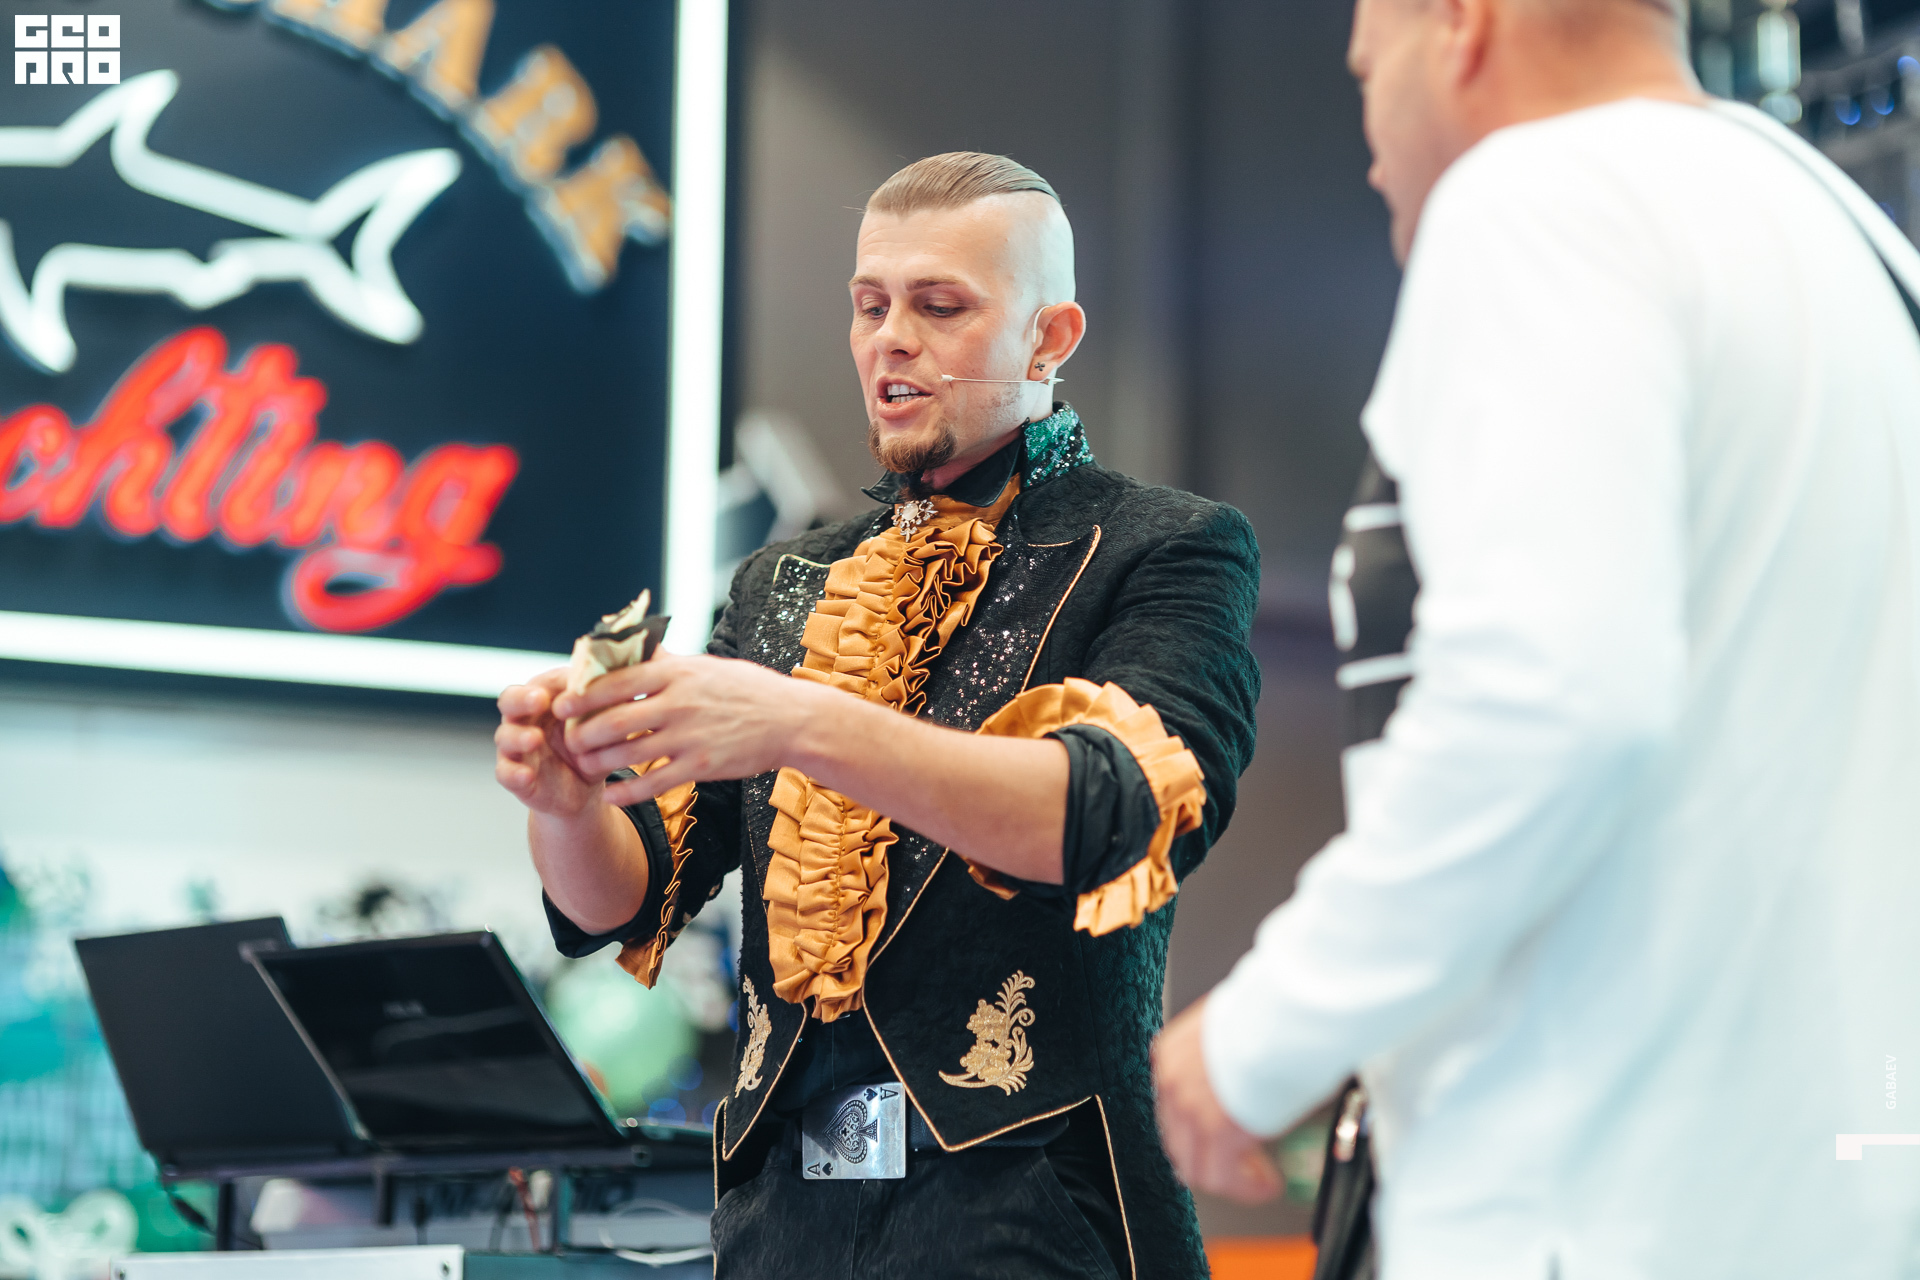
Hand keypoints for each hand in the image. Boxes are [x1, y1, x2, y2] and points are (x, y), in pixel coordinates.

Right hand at [494, 668, 600, 816]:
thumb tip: (633, 682)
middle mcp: (525, 719)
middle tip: (540, 700)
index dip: (551, 680)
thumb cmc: (592, 745)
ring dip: (519, 737)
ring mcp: (517, 747)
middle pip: (510, 700)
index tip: (569, 681)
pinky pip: (505, 773)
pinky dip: (514, 774)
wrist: (584, 790)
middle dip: (522, 699)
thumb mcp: (606, 724)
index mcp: (546, 699)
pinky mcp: (515, 776)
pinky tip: (526, 775)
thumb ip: (612, 703)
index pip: (541, 681)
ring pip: (505, 736)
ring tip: (535, 740)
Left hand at [553, 653, 827, 803]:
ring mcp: (690, 736)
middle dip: (584, 732)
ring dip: (599, 762)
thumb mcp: (706, 664)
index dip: (583, 694)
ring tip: (584, 766)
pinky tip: (611, 796)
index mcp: (678, 672)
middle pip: (615, 719)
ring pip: (628, 753)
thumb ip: (666, 660)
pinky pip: (654, 782)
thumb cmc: (748, 689)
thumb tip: (629, 645)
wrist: (791, 720)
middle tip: (568, 740)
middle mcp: (679, 703)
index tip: (561, 703)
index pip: (617, 680)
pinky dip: (627, 792)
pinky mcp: (701, 765)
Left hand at [1152, 995, 1282, 1203]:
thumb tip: (1242, 1074)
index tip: (1224, 1137)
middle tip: (1244, 1163)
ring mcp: (1188, 1109)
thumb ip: (1223, 1056)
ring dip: (1231, 1177)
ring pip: (1196, 1165)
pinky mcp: (1215, 1131)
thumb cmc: (1272, 1012)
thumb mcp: (1232, 1028)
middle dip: (1212, 1155)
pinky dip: (1246, 1188)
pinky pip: (1221, 1178)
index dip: (1198, 1129)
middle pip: (1179, 1139)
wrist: (1283, 1011)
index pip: (1172, 1107)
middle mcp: (1171, 1083)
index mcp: (1172, 1053)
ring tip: (1259, 1179)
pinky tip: (1268, 1184)